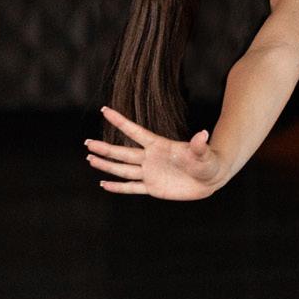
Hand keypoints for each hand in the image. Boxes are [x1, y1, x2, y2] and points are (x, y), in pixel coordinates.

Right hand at [84, 106, 225, 199]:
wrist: (211, 179)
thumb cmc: (208, 162)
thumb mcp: (204, 153)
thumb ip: (199, 145)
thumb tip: (203, 134)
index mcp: (159, 145)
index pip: (136, 132)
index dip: (121, 122)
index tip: (105, 110)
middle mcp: (150, 158)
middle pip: (123, 152)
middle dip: (104, 148)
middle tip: (87, 143)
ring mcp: (150, 173)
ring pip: (123, 169)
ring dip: (106, 165)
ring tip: (90, 158)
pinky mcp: (152, 188)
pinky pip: (131, 188)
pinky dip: (117, 187)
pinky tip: (103, 184)